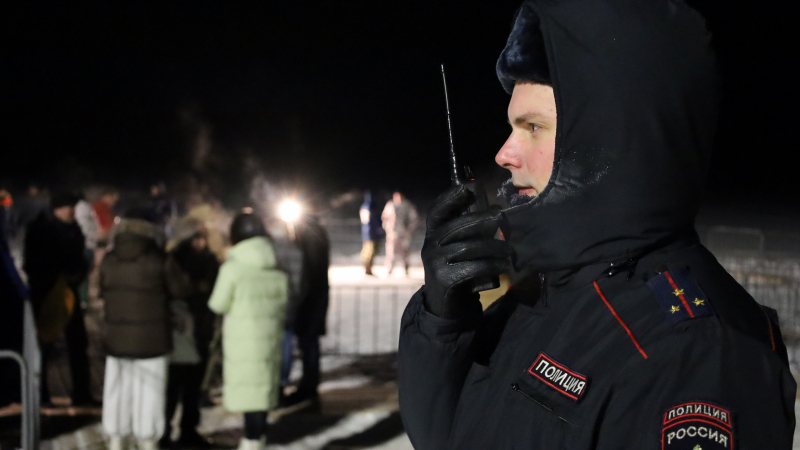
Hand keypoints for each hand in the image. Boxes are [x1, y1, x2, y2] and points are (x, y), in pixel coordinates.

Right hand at [421, 185, 511, 317]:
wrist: (446, 306)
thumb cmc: (457, 270)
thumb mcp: (457, 249)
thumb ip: (466, 233)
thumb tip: (493, 213)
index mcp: (432, 234)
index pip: (436, 211)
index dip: (449, 198)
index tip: (466, 188)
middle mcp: (429, 245)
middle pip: (457, 226)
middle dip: (481, 219)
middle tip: (501, 217)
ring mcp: (434, 262)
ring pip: (469, 247)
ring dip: (493, 247)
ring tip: (509, 250)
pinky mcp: (444, 278)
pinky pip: (473, 266)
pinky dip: (491, 265)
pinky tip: (503, 265)